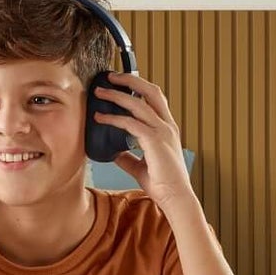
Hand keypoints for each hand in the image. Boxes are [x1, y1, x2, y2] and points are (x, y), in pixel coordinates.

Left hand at [92, 72, 194, 209]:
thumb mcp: (142, 166)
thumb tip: (113, 152)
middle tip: (110, 76)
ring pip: (138, 103)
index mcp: (167, 128)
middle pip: (151, 91)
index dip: (139, 87)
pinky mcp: (155, 141)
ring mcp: (163, 132)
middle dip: (130, 80)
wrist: (175, 198)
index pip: (155, 98)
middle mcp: (167, 126)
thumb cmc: (163, 183)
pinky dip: (114, 118)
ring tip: (100, 91)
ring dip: (117, 95)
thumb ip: (129, 157)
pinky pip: (131, 124)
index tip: (121, 82)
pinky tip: (101, 118)